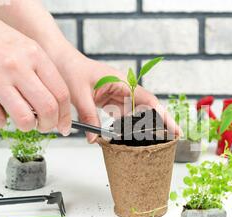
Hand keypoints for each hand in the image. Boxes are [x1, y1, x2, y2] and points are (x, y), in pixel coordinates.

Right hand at [0, 8, 71, 134]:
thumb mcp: (28, 48)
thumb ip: (44, 74)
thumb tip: (59, 108)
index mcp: (35, 55)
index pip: (61, 94)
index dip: (65, 115)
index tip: (64, 125)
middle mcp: (17, 66)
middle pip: (48, 109)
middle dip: (49, 125)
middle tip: (44, 126)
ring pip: (24, 119)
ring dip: (27, 127)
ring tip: (23, 122)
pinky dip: (0, 122)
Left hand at [54, 48, 179, 142]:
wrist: (58, 59)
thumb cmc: (70, 68)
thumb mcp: (78, 93)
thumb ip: (88, 115)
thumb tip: (94, 138)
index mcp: (122, 81)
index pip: (147, 100)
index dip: (162, 115)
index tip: (173, 129)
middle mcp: (124, 88)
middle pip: (147, 108)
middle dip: (160, 122)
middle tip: (172, 139)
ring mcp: (118, 94)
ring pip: (136, 114)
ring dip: (143, 127)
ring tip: (154, 142)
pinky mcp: (110, 100)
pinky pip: (123, 115)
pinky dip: (126, 126)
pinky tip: (129, 137)